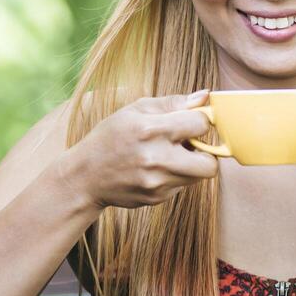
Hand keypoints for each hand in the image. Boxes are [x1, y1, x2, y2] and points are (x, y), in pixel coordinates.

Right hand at [66, 90, 219, 209]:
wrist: (86, 175)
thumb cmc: (111, 136)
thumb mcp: (135, 110)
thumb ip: (173, 103)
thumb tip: (205, 96)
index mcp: (151, 130)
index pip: (201, 124)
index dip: (200, 120)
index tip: (191, 121)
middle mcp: (156, 159)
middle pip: (210, 164)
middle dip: (206, 152)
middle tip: (190, 144)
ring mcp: (157, 183)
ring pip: (199, 176)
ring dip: (191, 164)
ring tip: (170, 154)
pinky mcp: (157, 198)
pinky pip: (182, 186)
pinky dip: (176, 175)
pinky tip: (155, 168)